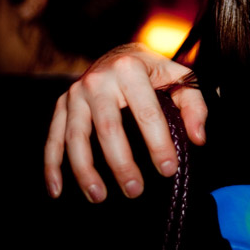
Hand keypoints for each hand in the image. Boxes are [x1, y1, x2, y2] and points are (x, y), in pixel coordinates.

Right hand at [43, 43, 206, 202]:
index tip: (168, 170)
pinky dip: (51, 165)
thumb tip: (197, 138)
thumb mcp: (180, 79)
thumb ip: (194, 106)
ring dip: (84, 171)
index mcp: (131, 70)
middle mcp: (98, 80)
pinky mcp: (62, 104)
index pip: (147, 113)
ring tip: (98, 196)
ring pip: (76, 137)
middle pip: (108, 129)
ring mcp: (76, 92)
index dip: (158, 144)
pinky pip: (53, 137)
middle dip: (121, 164)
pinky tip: (57, 190)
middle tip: (134, 190)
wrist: (121, 53)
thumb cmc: (154, 71)